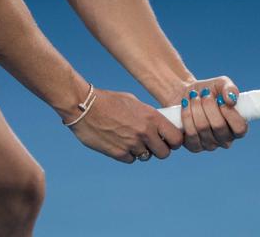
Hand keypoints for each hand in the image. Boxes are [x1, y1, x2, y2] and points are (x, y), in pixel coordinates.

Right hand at [67, 89, 181, 163]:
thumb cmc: (107, 100)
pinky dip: (127, 153)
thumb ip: (147, 115)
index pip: (176, 138)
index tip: (169, 140)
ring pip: (146, 157)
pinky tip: (119, 141)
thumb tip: (158, 125)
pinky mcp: (119, 153)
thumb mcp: (132, 102)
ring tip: (130, 138)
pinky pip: (131, 159)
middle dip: (159, 149)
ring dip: (141, 151)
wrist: (84, 107)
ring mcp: (132, 144)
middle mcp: (144, 132)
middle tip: (150, 142)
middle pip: (164, 153)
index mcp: (150, 117)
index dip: (174, 141)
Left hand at [169, 76, 247, 152]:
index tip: (220, 99)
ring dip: (196, 108)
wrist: (186, 94)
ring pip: (202, 128)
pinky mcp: (194, 146)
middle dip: (208, 105)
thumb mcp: (221, 84)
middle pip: (218, 127)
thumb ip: (230, 88)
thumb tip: (231, 100)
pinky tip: (185, 105)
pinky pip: (191, 134)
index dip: (230, 113)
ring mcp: (210, 145)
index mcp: (237, 127)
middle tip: (204, 93)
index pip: (240, 128)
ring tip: (193, 96)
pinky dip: (186, 116)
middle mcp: (225, 139)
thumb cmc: (208, 91)